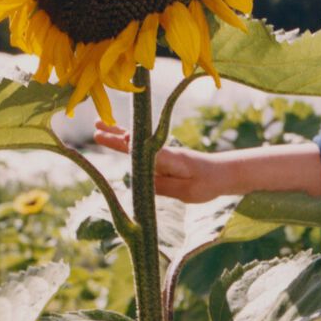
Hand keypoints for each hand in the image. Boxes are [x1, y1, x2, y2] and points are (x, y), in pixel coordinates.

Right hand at [93, 121, 239, 201]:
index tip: (118, 136)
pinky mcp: (165, 159)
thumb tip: (139, 181)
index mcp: (168, 159)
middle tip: (95, 131)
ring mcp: (163, 154)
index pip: (143, 151)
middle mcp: (162, 153)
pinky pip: (141, 151)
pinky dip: (127, 145)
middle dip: (115, 137)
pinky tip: (120, 143)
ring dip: (117, 136)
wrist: (224, 174)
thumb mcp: (186, 191)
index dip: (130, 145)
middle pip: (134, 143)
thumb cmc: (207, 183)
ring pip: (135, 144)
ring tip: (99, 129)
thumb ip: (162, 186)